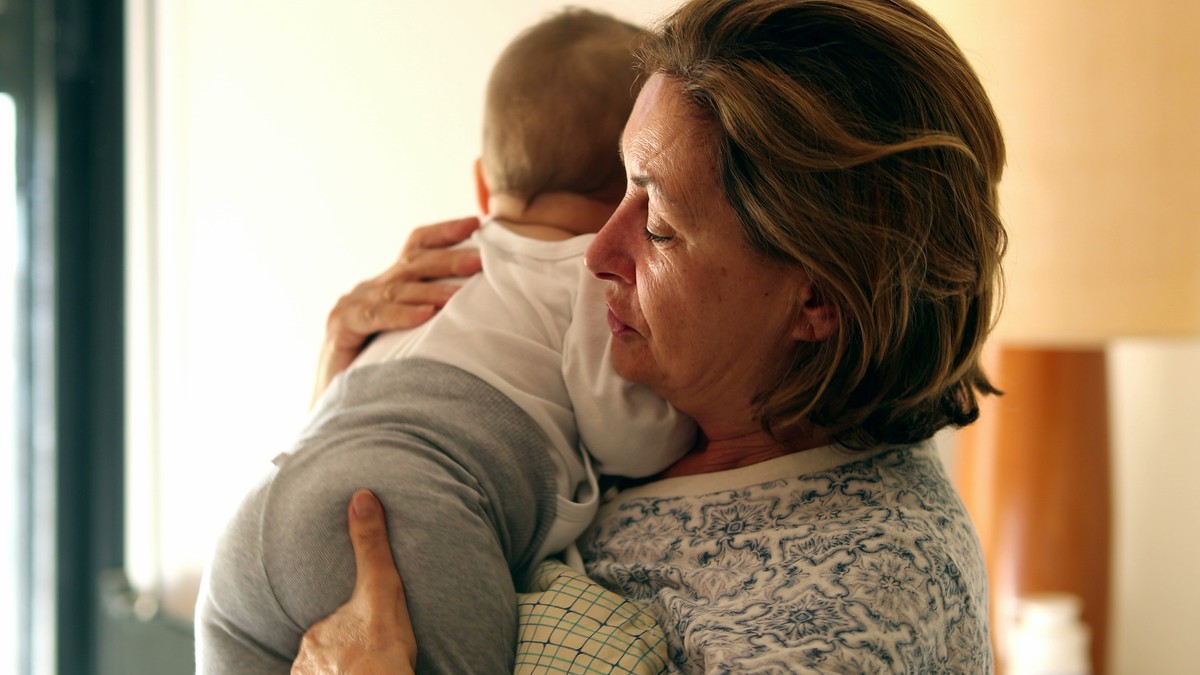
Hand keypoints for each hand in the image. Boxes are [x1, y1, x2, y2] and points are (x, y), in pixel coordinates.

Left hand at [292, 490, 416, 674]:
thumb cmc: (383, 650)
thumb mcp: (382, 590)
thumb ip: (371, 547)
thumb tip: (361, 497)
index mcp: (318, 633)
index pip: (329, 623)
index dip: (347, 624)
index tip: (361, 628)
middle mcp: (307, 661)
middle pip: (324, 649)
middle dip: (340, 648)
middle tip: (364, 651)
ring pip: (323, 672)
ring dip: (338, 669)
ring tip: (360, 669)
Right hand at [313, 216, 482, 402]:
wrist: (342, 413)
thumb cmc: (385, 377)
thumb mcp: (416, 340)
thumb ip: (439, 318)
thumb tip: (487, 305)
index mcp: (388, 286)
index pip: (415, 246)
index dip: (444, 233)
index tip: (475, 223)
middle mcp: (368, 289)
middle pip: (411, 263)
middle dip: (447, 259)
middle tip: (480, 261)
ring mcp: (351, 306)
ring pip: (396, 289)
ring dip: (431, 291)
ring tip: (459, 295)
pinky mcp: (339, 330)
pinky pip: (373, 317)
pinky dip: (400, 316)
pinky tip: (425, 317)